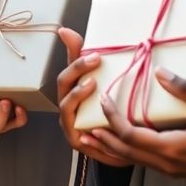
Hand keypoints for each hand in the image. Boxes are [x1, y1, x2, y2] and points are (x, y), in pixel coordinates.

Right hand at [56, 27, 131, 166]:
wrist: (122, 154)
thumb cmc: (114, 121)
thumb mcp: (117, 93)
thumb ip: (113, 71)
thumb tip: (113, 49)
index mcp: (77, 89)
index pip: (72, 63)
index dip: (69, 47)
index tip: (66, 31)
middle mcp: (68, 102)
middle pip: (64, 80)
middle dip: (77, 67)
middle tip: (95, 58)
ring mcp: (68, 121)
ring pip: (66, 103)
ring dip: (78, 93)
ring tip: (92, 84)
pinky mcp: (74, 139)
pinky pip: (74, 128)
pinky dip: (83, 122)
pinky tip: (95, 115)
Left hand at [89, 67, 185, 184]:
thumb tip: (159, 72)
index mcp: (172, 149)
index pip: (130, 135)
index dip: (112, 117)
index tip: (103, 99)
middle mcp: (166, 163)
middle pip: (124, 151)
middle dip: (103, 135)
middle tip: (83, 120)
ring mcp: (170, 169)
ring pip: (132, 158)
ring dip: (111, 145)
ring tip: (92, 132)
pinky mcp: (175, 169)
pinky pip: (143, 160)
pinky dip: (127, 150)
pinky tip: (122, 140)